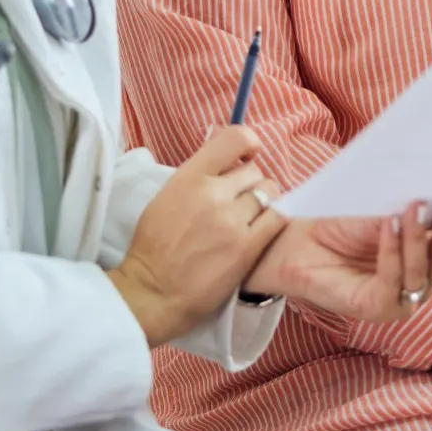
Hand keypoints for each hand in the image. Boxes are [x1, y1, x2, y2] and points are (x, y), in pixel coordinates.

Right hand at [107, 123, 282, 345]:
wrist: (153, 291)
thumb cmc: (154, 246)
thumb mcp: (166, 196)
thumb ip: (197, 176)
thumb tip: (225, 161)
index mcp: (189, 176)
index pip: (235, 138)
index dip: (248, 144)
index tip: (245, 157)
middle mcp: (213, 193)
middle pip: (254, 171)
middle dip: (250, 183)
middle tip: (239, 201)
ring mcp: (232, 220)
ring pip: (270, 192)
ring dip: (263, 202)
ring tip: (249, 218)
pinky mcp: (248, 247)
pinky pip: (278, 219)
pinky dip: (273, 220)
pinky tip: (262, 229)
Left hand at [245, 193, 431, 323]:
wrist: (293, 241)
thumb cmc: (337, 222)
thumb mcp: (380, 208)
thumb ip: (412, 205)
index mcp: (425, 257)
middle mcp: (418, 282)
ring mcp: (399, 299)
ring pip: (422, 271)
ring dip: (421, 237)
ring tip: (416, 205)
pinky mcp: (375, 309)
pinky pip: (392, 282)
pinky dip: (393, 252)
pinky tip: (390, 225)